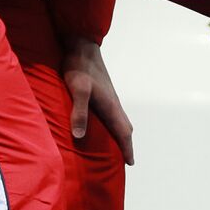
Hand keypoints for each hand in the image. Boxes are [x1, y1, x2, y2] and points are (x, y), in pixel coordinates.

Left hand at [60, 36, 134, 164]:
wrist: (82, 46)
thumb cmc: (79, 67)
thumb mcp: (78, 89)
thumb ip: (79, 111)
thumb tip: (79, 136)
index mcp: (110, 105)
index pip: (123, 131)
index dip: (127, 148)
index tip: (131, 163)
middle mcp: (113, 103)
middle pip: (125, 127)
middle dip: (126, 144)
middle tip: (126, 158)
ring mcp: (109, 97)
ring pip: (120, 119)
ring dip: (121, 134)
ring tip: (117, 146)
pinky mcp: (103, 92)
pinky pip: (113, 113)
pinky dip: (114, 124)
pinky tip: (103, 125)